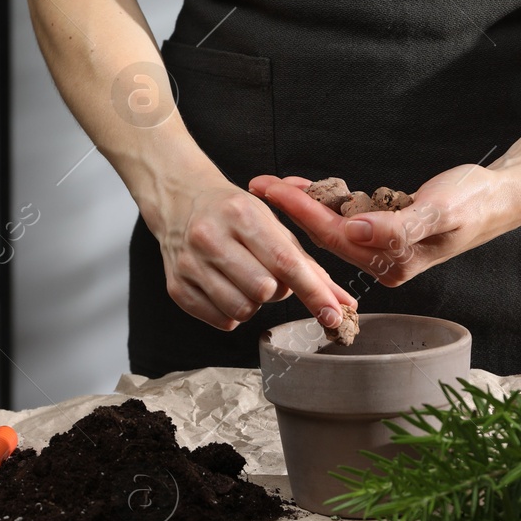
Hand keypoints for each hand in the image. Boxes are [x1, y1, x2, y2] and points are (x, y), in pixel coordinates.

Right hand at [148, 175, 355, 330]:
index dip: (313, 292)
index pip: (285, 262)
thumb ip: (309, 265)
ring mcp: (189, 263)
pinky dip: (233, 312)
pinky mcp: (176, 287)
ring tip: (246, 280)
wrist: (180, 200)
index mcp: (241, 214)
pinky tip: (228, 288)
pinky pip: (222, 321)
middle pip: (264, 290)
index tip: (333, 314)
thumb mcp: (273, 224)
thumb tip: (344, 303)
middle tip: (269, 275)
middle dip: (276, 291)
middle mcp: (210, 237)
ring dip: (254, 303)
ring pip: (242, 310)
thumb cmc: (235, 212)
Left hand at [248, 165, 520, 287]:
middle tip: (258, 184)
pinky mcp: (388, 234)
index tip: (271, 189)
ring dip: (306, 206)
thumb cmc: (475, 200)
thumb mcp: (440, 210)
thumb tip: (354, 230)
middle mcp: (385, 262)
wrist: (500, 197)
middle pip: (327, 235)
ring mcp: (386, 249)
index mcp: (393, 261)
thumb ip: (397, 225)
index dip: (301, 211)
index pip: (335, 236)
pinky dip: (328, 203)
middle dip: (292, 209)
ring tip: (275, 185)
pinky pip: (348, 220)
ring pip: (334, 228)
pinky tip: (312, 189)